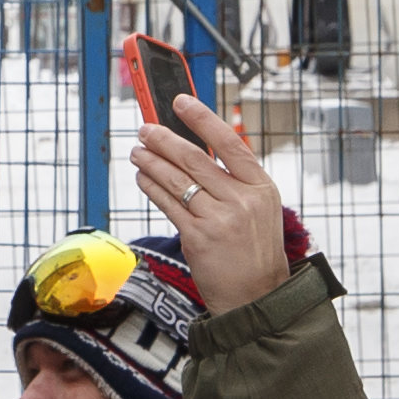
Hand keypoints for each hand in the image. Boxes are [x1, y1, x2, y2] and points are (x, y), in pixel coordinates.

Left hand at [127, 88, 294, 317]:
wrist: (257, 297)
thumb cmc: (254, 251)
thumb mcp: (259, 211)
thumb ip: (233, 182)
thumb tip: (194, 150)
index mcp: (261, 188)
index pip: (230, 143)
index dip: (202, 119)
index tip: (180, 102)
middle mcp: (242, 201)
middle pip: (195, 159)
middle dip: (164, 140)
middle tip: (145, 129)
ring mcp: (219, 219)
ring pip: (176, 180)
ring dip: (151, 162)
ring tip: (137, 152)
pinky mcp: (198, 238)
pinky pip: (168, 204)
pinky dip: (151, 187)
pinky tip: (142, 178)